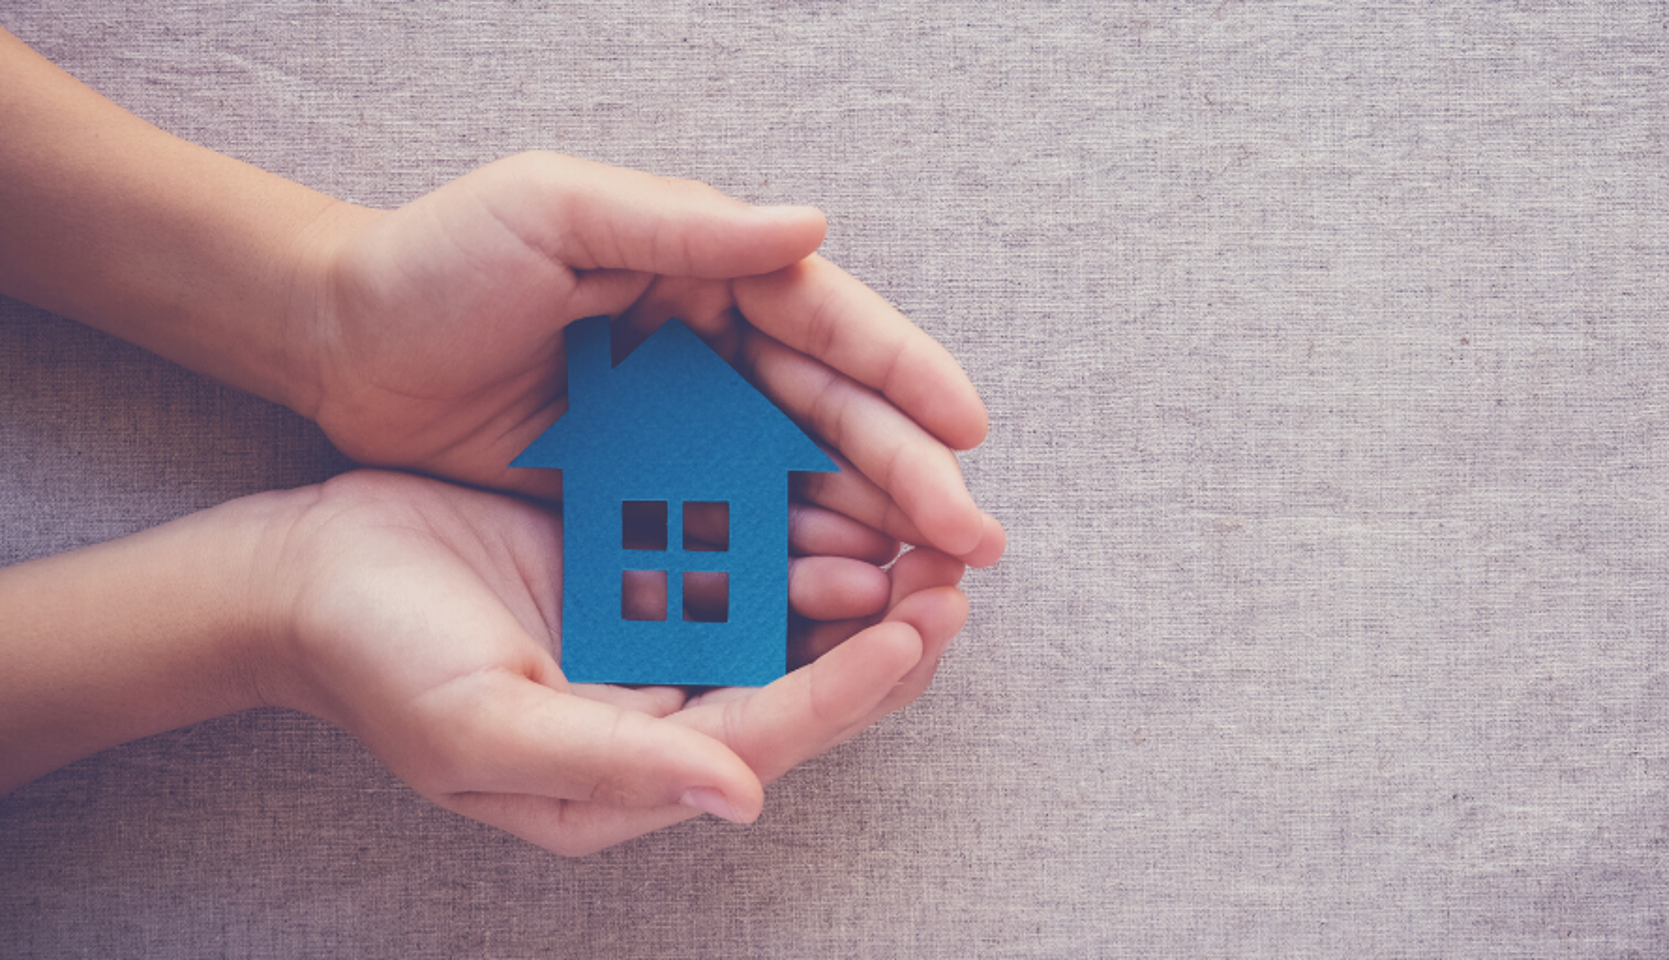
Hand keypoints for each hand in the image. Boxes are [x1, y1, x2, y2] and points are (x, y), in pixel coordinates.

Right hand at [257, 469, 969, 855]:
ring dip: (864, 572)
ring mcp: (656, 629)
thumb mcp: (484, 731)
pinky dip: (800, 521)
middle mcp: (662, 708)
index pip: (767, 736)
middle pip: (805, 682)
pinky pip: (742, 544)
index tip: (916, 632)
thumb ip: (613, 766)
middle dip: (890, 635)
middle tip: (960, 573)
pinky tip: (850, 478)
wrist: (302, 575)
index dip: (846, 691)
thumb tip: (740, 799)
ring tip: (934, 524)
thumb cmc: (377, 666)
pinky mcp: (642, 556)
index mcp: (633, 768)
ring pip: (790, 612)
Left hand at [297, 152, 1002, 564]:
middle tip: (972, 539)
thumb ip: (685, 229)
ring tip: (920, 585)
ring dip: (864, 532)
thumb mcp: (555, 211)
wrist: (332, 345)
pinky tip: (829, 604)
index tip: (969, 428)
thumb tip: (812, 229)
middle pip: (833, 417)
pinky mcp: (638, 493)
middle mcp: (712, 351)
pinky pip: (727, 533)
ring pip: (796, 484)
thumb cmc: (437, 258)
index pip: (829, 324)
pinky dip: (781, 567)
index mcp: (707, 273)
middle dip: (909, 476)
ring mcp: (680, 428)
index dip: (905, 376)